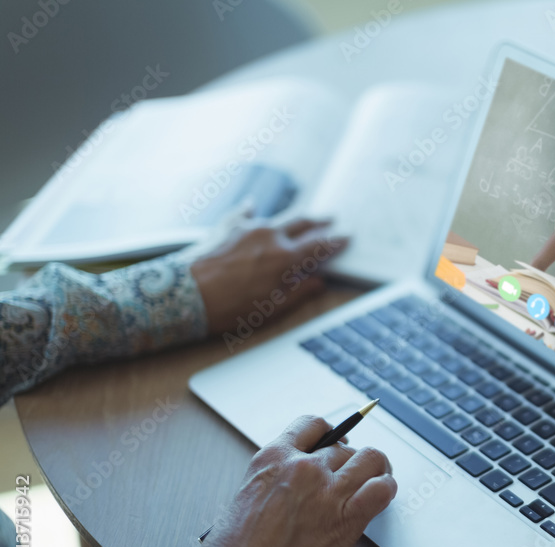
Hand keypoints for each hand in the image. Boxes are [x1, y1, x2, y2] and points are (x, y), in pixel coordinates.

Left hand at [190, 216, 348, 334]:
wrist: (183, 294)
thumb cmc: (227, 307)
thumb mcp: (271, 309)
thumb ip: (299, 293)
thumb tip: (318, 282)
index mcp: (285, 259)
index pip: (320, 246)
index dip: (336, 242)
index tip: (347, 237)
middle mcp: (270, 236)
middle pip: (303, 222)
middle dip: (320, 220)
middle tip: (331, 218)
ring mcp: (248, 227)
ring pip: (278, 218)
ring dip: (291, 219)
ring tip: (300, 218)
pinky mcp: (227, 226)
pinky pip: (245, 213)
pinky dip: (253, 210)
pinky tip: (253, 206)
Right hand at [193, 416, 396, 546]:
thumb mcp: (246, 495)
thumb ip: (276, 479)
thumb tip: (299, 479)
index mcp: (272, 457)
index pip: (313, 425)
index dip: (330, 434)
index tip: (336, 443)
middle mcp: (303, 467)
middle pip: (344, 448)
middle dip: (349, 462)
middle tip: (351, 478)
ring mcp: (327, 491)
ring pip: (370, 459)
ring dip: (376, 469)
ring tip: (376, 480)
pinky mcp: (347, 519)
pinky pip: (382, 489)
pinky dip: (387, 488)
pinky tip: (381, 496)